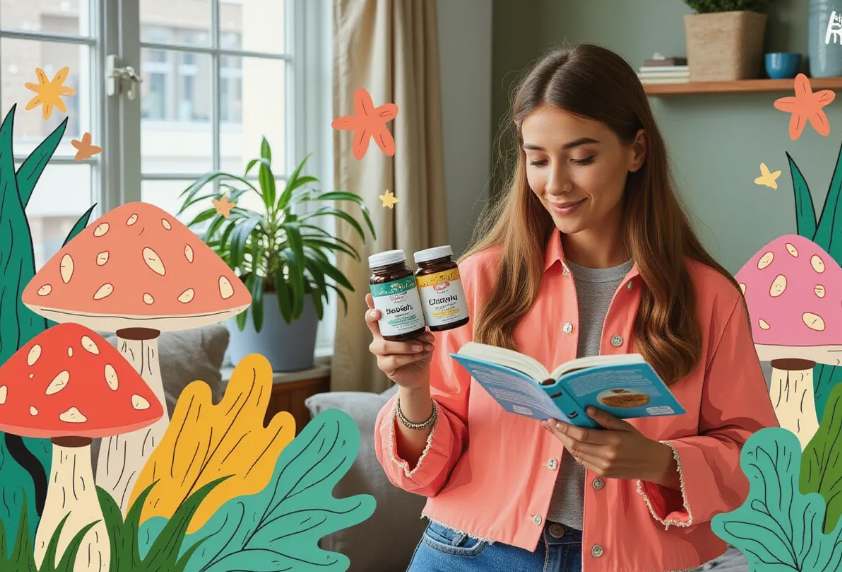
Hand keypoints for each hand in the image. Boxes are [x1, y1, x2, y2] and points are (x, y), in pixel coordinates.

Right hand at [365, 293, 434, 390]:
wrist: (419, 373)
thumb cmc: (418, 351)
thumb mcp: (421, 337)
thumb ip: (421, 330)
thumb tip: (427, 329)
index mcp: (386, 328)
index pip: (375, 314)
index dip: (370, 306)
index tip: (369, 297)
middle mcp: (379, 338)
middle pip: (371, 325)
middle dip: (375, 318)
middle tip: (381, 313)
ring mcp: (380, 352)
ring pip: (386, 345)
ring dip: (406, 345)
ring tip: (422, 346)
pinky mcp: (384, 365)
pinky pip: (395, 359)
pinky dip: (410, 356)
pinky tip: (421, 354)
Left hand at [541, 407, 678, 487]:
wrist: (649, 464)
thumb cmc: (637, 441)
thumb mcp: (624, 426)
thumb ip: (605, 418)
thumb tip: (587, 409)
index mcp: (612, 441)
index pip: (582, 434)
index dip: (565, 427)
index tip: (553, 419)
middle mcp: (605, 456)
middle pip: (574, 445)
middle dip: (559, 434)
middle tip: (547, 423)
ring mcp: (602, 467)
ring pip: (576, 454)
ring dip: (563, 442)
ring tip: (554, 430)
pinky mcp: (601, 474)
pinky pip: (582, 461)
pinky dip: (573, 451)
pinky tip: (568, 441)